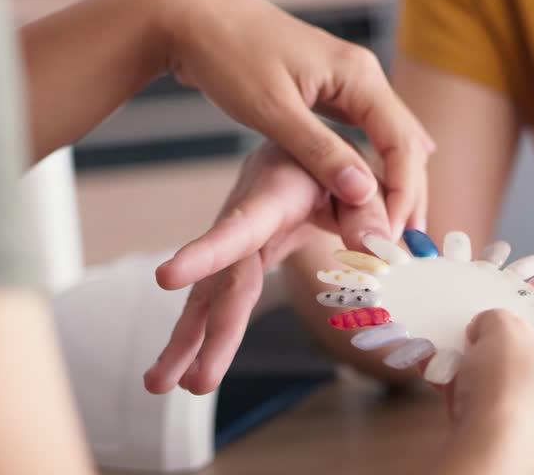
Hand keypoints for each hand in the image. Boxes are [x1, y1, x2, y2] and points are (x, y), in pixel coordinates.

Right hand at [145, 143, 392, 393]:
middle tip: (196, 382)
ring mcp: (235, 245)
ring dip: (185, 342)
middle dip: (207, 334)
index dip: (205, 254)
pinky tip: (181, 370)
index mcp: (270, 195)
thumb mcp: (360, 177)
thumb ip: (369, 210)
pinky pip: (216, 302)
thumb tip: (376, 249)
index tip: (165, 278)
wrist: (300, 149)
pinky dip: (198, 336)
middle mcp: (241, 221)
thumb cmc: (333, 164)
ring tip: (157, 385)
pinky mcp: (237, 263)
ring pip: (207, 297)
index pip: (237, 228)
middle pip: (224, 283)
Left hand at [154, 0, 432, 232]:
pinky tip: (379, 188)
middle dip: (409, 193)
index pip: (401, 143)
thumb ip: (319, 151)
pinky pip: (366, 131)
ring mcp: (348, 81)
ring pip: (388, 138)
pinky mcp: (329, 90)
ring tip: (396, 229)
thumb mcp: (272, 110)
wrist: (193, 16)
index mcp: (358, 76)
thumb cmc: (228, 55)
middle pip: (405, 142)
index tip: (391, 237)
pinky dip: (373, 163)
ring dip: (394, 180)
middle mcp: (362, 75)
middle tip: (406, 245)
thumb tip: (364, 193)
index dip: (403, 193)